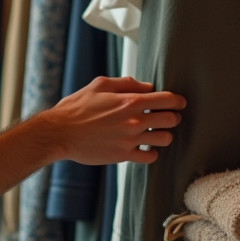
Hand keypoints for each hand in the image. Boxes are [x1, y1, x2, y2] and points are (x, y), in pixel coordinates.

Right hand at [43, 76, 184, 165]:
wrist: (60, 133)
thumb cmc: (77, 107)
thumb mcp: (100, 85)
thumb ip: (126, 83)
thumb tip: (146, 87)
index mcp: (130, 101)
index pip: (168, 100)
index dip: (178, 100)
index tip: (179, 102)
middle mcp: (134, 121)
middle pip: (171, 120)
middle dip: (173, 117)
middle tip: (167, 117)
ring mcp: (130, 140)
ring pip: (165, 139)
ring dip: (163, 134)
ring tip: (155, 132)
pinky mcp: (123, 156)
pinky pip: (150, 157)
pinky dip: (151, 152)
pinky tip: (143, 147)